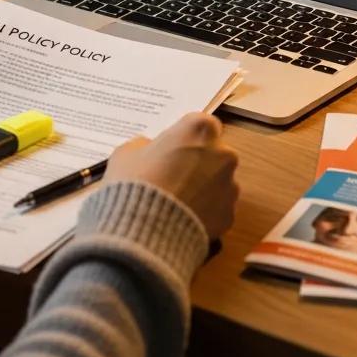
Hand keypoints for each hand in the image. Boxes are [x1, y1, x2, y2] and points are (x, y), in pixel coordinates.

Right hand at [104, 112, 238, 240]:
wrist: (144, 231)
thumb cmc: (135, 181)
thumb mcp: (127, 152)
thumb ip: (146, 145)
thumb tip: (151, 150)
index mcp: (199, 129)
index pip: (200, 125)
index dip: (186, 137)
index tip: (172, 149)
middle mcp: (223, 153)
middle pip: (214, 152)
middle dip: (197, 162)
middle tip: (172, 176)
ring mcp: (230, 185)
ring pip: (218, 181)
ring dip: (203, 187)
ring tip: (176, 202)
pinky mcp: (230, 215)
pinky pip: (217, 208)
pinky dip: (205, 212)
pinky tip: (183, 219)